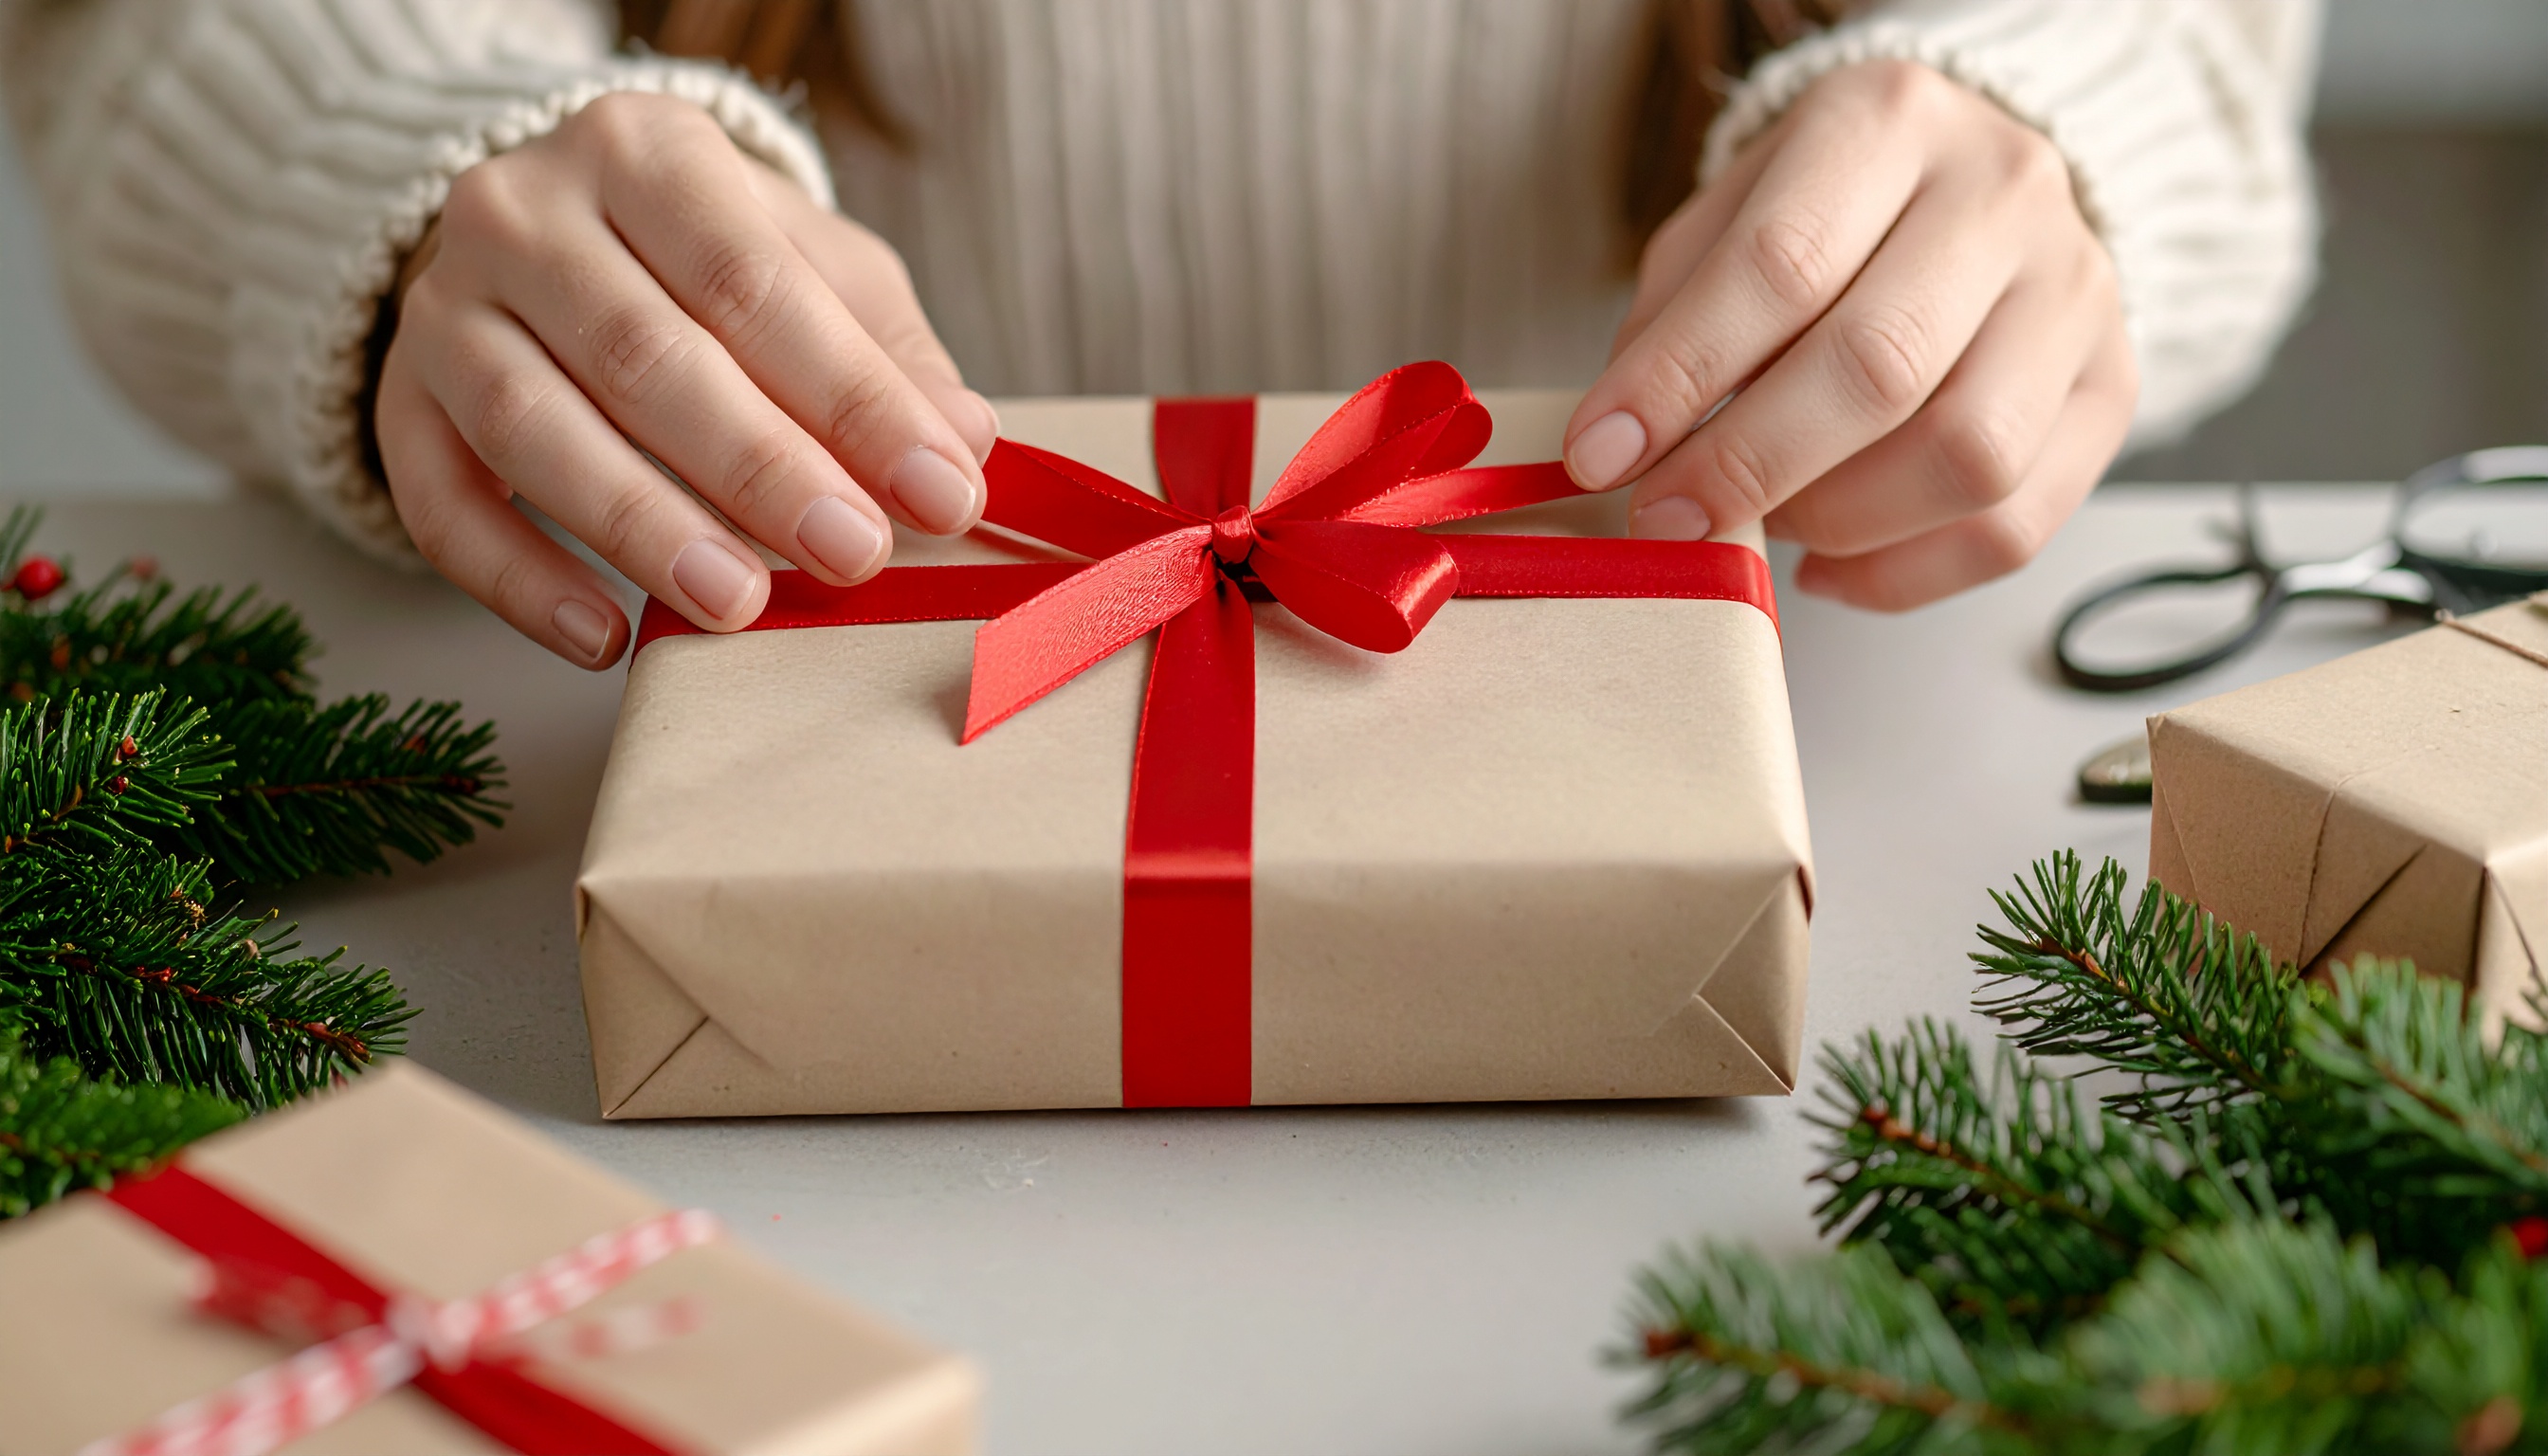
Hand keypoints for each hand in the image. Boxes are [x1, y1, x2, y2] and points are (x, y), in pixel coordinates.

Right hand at [375, 93, 999, 667]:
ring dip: (643, 526)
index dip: (852, 396)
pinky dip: (519, 582)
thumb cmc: (707, 263)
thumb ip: (888, 352)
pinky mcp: (399, 401)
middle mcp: (523, 211)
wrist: (550, 240)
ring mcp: (443, 306)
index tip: (940, 491)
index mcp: (644, 151)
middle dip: (760, 468)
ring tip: (739, 605)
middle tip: (851, 555)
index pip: (753, 281)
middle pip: (644, 354)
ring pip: (536, 426)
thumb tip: (964, 441)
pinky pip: (442, 503)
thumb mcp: (815, 271)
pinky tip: (606, 636)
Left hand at [1563, 60, 2137, 609]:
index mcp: (1890, 121)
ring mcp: (2076, 294)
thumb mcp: (1733, 215)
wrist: (1978, 189)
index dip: (1681, 377)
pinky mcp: (2111, 390)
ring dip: (1836, 519)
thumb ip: (1674, 316)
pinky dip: (1904, 574)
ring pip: (1965, 456)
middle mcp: (2004, 194)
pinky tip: (1830, 562)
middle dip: (1749, 466)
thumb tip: (1620, 444)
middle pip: (1881, 367)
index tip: (1603, 454)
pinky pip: (2013, 524)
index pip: (1782, 264)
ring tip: (1768, 522)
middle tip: (1669, 517)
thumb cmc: (1833, 212)